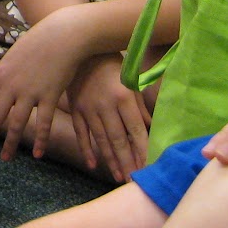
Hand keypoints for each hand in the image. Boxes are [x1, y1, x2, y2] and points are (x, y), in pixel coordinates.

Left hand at [0, 21, 83, 163]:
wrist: (62, 34)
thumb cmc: (36, 43)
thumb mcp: (11, 56)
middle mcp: (11, 85)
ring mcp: (30, 91)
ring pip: (17, 124)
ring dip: (10, 144)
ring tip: (5, 159)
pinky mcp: (49, 95)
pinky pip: (43, 122)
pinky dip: (40, 139)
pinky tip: (37, 154)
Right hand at [66, 54, 149, 181]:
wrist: (81, 48)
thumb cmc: (112, 63)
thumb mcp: (130, 80)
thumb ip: (140, 105)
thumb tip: (152, 127)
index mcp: (123, 97)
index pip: (136, 130)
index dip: (143, 151)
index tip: (149, 167)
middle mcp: (105, 105)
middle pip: (119, 140)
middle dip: (128, 162)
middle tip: (134, 181)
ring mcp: (88, 108)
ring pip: (101, 140)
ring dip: (110, 160)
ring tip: (119, 177)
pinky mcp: (75, 108)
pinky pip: (81, 133)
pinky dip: (86, 149)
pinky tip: (93, 164)